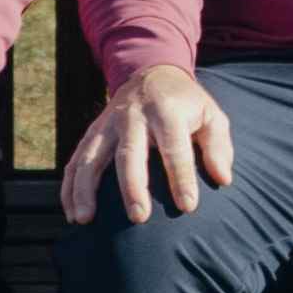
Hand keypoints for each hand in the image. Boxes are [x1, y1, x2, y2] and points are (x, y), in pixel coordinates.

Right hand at [60, 71, 234, 227]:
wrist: (152, 73)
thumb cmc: (187, 105)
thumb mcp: (211, 115)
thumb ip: (219, 146)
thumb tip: (222, 178)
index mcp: (167, 110)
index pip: (174, 147)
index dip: (181, 176)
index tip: (188, 206)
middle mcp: (134, 115)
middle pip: (130, 152)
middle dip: (132, 186)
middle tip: (138, 218)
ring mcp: (108, 123)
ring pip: (92, 157)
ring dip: (85, 189)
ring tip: (85, 219)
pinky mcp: (93, 132)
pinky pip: (76, 160)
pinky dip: (70, 187)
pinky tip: (72, 213)